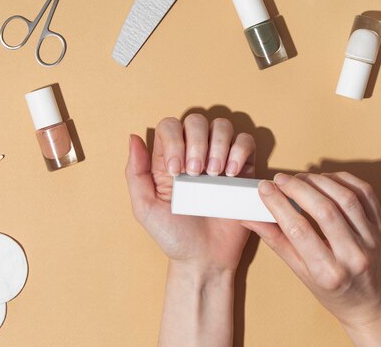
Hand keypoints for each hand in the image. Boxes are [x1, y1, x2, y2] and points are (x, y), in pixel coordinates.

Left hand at [125, 114, 255, 273]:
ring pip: (222, 126)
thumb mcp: (145, 208)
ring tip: (214, 173)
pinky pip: (246, 143)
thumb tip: (133, 137)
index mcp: (169, 159)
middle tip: (196, 174)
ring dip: (218, 145)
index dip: (174, 140)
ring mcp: (220, 160)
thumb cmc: (174, 236)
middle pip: (196, 121)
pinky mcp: (242, 170)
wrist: (205, 259)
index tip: (176, 169)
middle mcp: (194, 154)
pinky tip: (231, 173)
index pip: (170, 126)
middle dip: (197, 142)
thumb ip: (135, 173)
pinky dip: (240, 151)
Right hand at [242, 172, 380, 346]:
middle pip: (323, 210)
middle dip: (297, 188)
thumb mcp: (301, 274)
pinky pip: (365, 193)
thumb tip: (250, 218)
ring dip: (319, 181)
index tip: (265, 189)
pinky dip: (344, 180)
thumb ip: (277, 242)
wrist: (373, 305)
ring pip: (345, 197)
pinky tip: (326, 180)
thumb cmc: (335, 293)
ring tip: (301, 178)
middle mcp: (353, 256)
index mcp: (329, 273)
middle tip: (281, 179)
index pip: (299, 230)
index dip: (278, 205)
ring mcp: (372, 240)